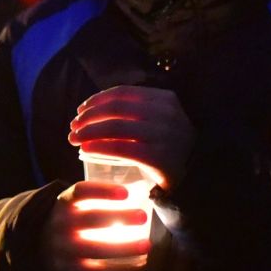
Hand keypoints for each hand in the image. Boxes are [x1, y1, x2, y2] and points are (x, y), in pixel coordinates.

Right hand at [43, 181, 152, 270]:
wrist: (41, 249)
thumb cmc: (71, 223)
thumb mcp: (74, 207)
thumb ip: (97, 201)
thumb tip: (141, 193)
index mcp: (63, 202)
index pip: (81, 191)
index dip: (103, 190)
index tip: (126, 193)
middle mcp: (59, 223)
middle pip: (91, 218)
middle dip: (120, 216)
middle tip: (143, 216)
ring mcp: (62, 248)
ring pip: (95, 248)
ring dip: (124, 247)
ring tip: (146, 244)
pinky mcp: (67, 269)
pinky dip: (119, 269)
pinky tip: (138, 265)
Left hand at [70, 85, 196, 191]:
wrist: (197, 178)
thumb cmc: (172, 148)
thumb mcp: (161, 121)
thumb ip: (136, 112)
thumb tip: (92, 111)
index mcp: (165, 99)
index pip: (122, 93)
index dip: (96, 100)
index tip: (80, 109)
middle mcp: (166, 113)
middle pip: (115, 108)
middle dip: (89, 116)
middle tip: (73, 126)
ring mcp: (164, 135)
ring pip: (115, 127)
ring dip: (88, 132)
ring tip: (74, 139)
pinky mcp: (159, 157)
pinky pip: (121, 148)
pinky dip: (99, 147)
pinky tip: (85, 150)